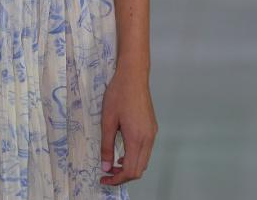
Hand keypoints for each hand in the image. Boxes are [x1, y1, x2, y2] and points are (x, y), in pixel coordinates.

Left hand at [99, 68, 156, 185]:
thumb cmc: (118, 95)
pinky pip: (146, 150)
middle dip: (123, 176)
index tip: (104, 178)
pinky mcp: (152, 127)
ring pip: (144, 160)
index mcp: (137, 138)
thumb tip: (106, 167)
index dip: (117, 180)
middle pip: (139, 169)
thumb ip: (106, 146)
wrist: (133, 76)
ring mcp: (152, 133)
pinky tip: (124, 151)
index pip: (130, 171)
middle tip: (107, 173)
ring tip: (113, 163)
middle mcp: (148, 138)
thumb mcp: (107, 121)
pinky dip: (135, 156)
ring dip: (130, 166)